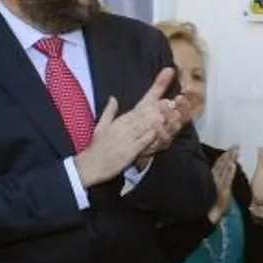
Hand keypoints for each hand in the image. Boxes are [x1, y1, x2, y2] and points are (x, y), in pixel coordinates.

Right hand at [76, 69, 183, 185]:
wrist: (90, 166)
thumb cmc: (96, 147)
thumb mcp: (101, 126)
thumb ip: (109, 112)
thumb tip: (113, 98)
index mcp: (119, 121)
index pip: (138, 108)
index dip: (152, 103)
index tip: (165, 96)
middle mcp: (123, 128)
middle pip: (144, 115)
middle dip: (159, 109)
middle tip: (173, 103)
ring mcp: (126, 139)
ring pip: (144, 127)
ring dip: (158, 120)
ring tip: (170, 114)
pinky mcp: (128, 152)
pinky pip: (142, 143)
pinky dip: (151, 137)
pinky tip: (159, 132)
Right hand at [208, 147, 238, 222]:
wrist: (210, 214)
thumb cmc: (214, 203)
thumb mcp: (217, 190)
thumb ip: (220, 181)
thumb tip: (225, 174)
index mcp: (214, 178)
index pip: (220, 164)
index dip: (226, 156)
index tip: (232, 148)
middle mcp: (215, 179)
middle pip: (223, 164)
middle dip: (230, 154)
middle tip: (236, 145)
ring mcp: (219, 184)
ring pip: (225, 169)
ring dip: (230, 160)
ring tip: (236, 152)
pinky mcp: (223, 190)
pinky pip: (227, 179)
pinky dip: (230, 172)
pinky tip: (234, 165)